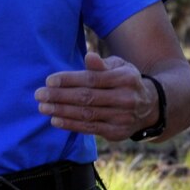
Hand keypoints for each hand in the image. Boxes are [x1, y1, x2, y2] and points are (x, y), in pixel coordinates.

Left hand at [36, 52, 155, 139]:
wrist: (150, 107)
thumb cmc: (126, 82)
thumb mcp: (120, 67)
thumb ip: (102, 64)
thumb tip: (88, 56)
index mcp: (125, 78)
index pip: (92, 79)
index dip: (69, 80)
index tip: (49, 80)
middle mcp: (126, 98)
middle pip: (87, 97)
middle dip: (60, 96)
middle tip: (39, 95)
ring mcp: (122, 117)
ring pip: (86, 114)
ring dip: (62, 111)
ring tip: (43, 107)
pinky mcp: (117, 133)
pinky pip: (90, 129)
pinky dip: (71, 125)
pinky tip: (55, 120)